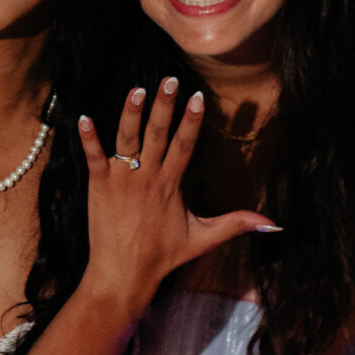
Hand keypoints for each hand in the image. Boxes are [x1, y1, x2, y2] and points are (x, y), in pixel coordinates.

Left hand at [80, 80, 276, 308]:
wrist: (123, 274)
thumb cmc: (162, 256)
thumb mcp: (202, 238)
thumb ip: (235, 224)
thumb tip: (272, 223)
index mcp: (171, 185)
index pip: (184, 146)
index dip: (191, 120)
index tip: (197, 96)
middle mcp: (146, 178)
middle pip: (157, 134)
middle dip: (164, 106)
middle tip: (170, 80)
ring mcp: (121, 181)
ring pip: (126, 140)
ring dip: (130, 114)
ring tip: (137, 90)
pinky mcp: (98, 186)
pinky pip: (93, 158)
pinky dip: (88, 138)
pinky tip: (82, 117)